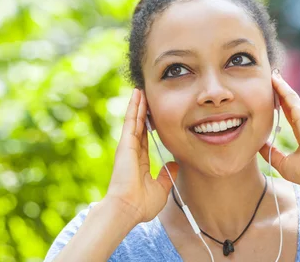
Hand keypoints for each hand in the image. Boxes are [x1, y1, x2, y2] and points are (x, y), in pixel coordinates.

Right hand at [105, 88, 178, 223]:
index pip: (145, 138)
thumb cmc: (141, 204)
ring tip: (141, 90)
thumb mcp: (161, 189)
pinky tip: (137, 95)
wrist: (128, 208)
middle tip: (146, 96)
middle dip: (143, 111)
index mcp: (139, 162)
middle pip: (139, 126)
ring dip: (138, 105)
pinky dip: (134, 108)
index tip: (153, 115)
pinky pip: (132, 121)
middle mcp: (132, 152)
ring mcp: (127, 146)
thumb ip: (167, 176)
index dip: (149, 126)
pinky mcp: (125, 144)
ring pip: (135, 120)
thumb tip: (174, 166)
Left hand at [259, 71, 299, 188]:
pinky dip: (281, 87)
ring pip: (289, 96)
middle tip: (270, 79)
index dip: (279, 105)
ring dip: (279, 85)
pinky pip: (289, 97)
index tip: (270, 97)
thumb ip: (271, 153)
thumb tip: (258, 144)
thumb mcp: (284, 163)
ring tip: (270, 75)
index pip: (288, 113)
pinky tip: (274, 79)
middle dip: (279, 91)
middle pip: (288, 102)